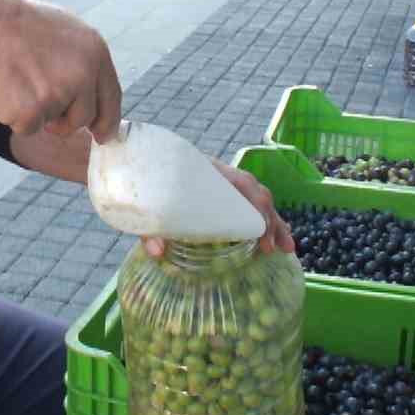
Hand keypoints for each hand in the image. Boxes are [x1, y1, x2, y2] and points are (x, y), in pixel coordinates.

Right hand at [0, 0, 122, 143]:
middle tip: (40, 102)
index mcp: (95, 51)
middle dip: (66, 122)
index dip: (106, 120)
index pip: (111, 96)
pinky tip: (5, 89)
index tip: (102, 135)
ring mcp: (60, 93)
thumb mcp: (62, 33)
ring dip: (37, 115)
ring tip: (18, 82)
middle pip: (85, 117)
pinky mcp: (34, 111)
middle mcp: (84, 73)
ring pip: (56, 125)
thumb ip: (82, 62)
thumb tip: (92, 93)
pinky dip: (14, 116)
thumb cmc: (14, 27)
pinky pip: (28, 128)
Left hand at [141, 161, 293, 257]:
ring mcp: (220, 183)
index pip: (241, 183)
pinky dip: (261, 222)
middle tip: (278, 249)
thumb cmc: (139, 182)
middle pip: (255, 192)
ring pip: (255, 199)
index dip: (257, 208)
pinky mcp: (219, 195)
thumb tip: (157, 251)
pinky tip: (270, 239)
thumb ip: (148, 227)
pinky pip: (246, 205)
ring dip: (273, 222)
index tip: (262, 235)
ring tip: (286, 249)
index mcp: (204, 169)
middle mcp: (217, 174)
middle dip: (271, 220)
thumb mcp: (142, 206)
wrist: (128, 163)